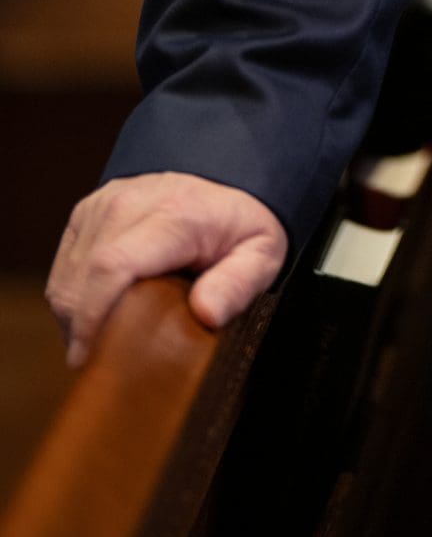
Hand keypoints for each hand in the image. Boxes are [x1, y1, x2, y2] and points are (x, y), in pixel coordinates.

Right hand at [45, 172, 288, 368]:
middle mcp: (131, 202)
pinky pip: (64, 264)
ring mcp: (104, 203)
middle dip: (81, 328)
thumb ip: (238, 285)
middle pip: (82, 278)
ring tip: (103, 338)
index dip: (92, 318)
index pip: (112, 266)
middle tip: (100, 361)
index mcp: (174, 215)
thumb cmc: (241, 225)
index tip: (90, 359)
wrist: (227, 175)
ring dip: (74, 315)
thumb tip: (206, 314)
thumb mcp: (261, 255)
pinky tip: (97, 312)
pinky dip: (72, 295)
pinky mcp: (88, 210)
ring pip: (66, 275)